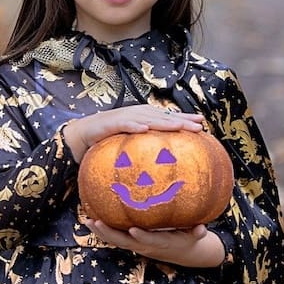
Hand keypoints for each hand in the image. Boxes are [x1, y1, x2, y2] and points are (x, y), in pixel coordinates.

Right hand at [63, 104, 203, 161]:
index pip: (167, 118)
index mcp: (143, 119)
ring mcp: (123, 118)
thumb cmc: (107, 141)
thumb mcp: (130, 147)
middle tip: (199, 126)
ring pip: (147, 118)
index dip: (184, 119)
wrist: (81, 135)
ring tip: (178, 126)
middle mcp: (136, 115)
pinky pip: (123, 125)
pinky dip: (133, 126)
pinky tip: (143, 129)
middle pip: (162, 117)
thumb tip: (162, 168)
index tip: (202, 124)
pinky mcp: (109, 123)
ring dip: (163, 121)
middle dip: (181, 120)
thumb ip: (144, 153)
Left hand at [82, 219, 224, 267]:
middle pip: (125, 242)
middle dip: (110, 233)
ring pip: (117, 241)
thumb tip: (202, 227)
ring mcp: (138, 246)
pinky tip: (91, 221)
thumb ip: (197, 232)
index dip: (142, 237)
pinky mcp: (133, 243)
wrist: (184, 253)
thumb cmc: (189, 239)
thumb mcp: (196, 237)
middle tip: (97, 223)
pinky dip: (104, 231)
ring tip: (87, 221)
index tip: (132, 230)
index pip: (150, 241)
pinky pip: (116, 238)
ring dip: (102, 232)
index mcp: (161, 243)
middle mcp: (146, 246)